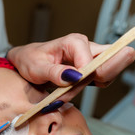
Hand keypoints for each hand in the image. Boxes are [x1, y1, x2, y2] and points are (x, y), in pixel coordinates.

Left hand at [7, 33, 134, 96]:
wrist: (27, 61)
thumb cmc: (30, 60)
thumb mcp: (36, 68)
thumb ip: (55, 72)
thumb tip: (75, 76)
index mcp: (74, 42)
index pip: (91, 61)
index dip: (81, 78)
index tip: (65, 87)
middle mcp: (87, 46)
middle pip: (107, 65)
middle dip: (88, 83)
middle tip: (66, 89)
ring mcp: (92, 57)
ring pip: (105, 76)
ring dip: (83, 89)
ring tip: (62, 92)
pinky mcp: (93, 67)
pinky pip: (102, 80)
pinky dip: (86, 89)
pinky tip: (70, 89)